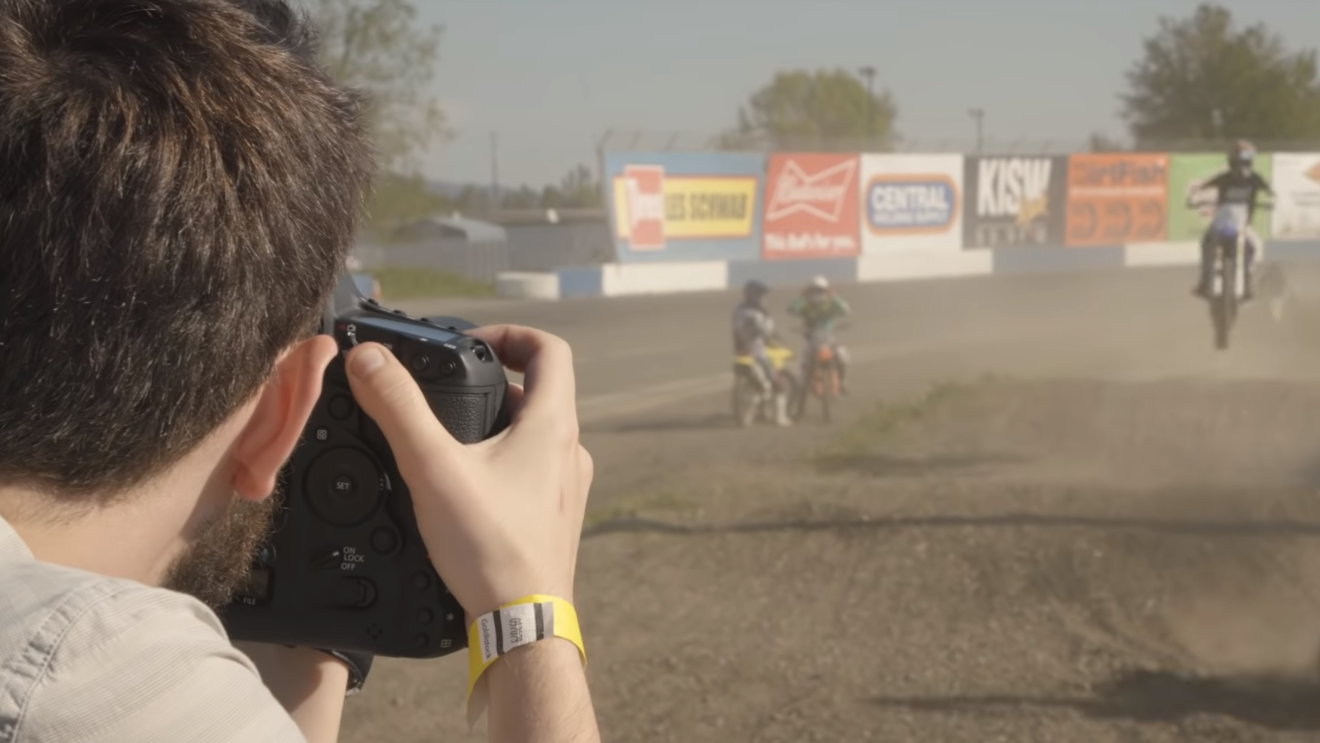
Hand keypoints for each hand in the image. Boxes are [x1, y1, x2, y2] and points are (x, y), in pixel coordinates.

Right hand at [343, 325, 591, 617]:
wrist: (522, 623)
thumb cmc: (491, 549)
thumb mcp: (433, 467)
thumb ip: (398, 408)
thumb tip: (369, 358)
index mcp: (554, 426)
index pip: (549, 349)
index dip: (510, 334)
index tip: (470, 344)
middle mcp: (569, 451)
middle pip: (540, 390)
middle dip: (492, 381)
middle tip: (447, 389)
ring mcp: (567, 486)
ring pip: (535, 433)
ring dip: (496, 422)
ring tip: (448, 436)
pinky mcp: (555, 516)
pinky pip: (533, 470)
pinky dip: (502, 461)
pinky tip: (465, 485)